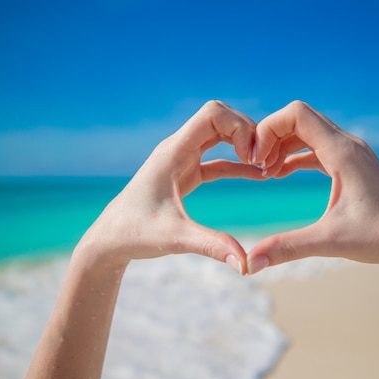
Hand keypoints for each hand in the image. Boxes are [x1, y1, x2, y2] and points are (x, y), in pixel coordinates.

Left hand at [78, 100, 261, 272]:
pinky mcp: (187, 174)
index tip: (253, 157)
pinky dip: (239, 164)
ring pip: (221, 135)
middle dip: (248, 132)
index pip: (212, 114)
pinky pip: (220, 160)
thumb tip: (244, 264)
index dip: (239, 127)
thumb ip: (211, 245)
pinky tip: (259, 175)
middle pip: (221, 118)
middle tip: (266, 160)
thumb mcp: (175, 238)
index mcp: (173, 152)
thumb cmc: (135, 234)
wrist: (110, 240)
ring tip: (268, 165)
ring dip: (245, 145)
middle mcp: (179, 148)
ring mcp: (183, 159)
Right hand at [247, 101, 378, 274]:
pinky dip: (295, 156)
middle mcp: (348, 145)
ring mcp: (352, 153)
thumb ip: (288, 248)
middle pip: (299, 119)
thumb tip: (251, 264)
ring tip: (265, 173)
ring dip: (283, 146)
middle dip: (271, 136)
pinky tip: (280, 174)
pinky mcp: (353, 165)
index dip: (268, 129)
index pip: (296, 114)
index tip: (255, 159)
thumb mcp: (330, 241)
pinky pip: (317, 148)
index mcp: (343, 152)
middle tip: (255, 165)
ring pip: (308, 132)